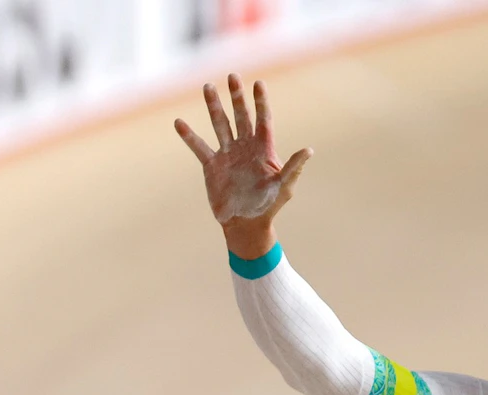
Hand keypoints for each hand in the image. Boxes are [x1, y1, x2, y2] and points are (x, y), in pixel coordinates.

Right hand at [174, 74, 312, 258]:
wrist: (246, 225)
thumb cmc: (269, 206)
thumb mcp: (284, 187)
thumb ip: (293, 168)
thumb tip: (308, 150)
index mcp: (264, 149)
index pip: (263, 120)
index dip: (261, 102)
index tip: (258, 83)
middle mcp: (245, 147)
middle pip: (241, 116)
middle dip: (237, 97)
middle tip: (232, 76)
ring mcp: (227, 154)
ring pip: (220, 124)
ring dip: (213, 106)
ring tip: (207, 87)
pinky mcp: (212, 165)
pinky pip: (199, 147)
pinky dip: (189, 136)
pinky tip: (179, 122)